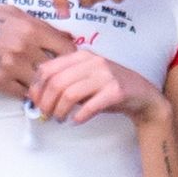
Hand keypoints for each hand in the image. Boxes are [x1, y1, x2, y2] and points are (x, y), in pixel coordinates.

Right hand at [0, 1, 74, 100]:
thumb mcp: (13, 13)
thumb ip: (41, 25)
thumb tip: (66, 37)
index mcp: (32, 28)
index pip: (67, 49)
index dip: (73, 58)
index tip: (72, 63)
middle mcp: (25, 48)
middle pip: (58, 70)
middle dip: (63, 76)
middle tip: (66, 81)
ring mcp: (12, 67)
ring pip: (42, 85)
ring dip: (46, 89)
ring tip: (51, 91)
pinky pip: (23, 94)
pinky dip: (28, 94)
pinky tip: (29, 91)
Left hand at [30, 50, 166, 127]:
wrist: (142, 95)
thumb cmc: (109, 88)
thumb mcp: (85, 78)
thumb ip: (65, 81)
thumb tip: (37, 96)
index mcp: (81, 56)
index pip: (47, 68)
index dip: (36, 88)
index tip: (35, 102)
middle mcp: (92, 61)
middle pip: (56, 83)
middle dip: (46, 103)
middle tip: (46, 115)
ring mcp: (105, 75)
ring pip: (69, 94)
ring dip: (60, 112)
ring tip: (60, 119)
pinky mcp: (116, 91)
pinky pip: (90, 106)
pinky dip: (79, 117)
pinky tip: (77, 121)